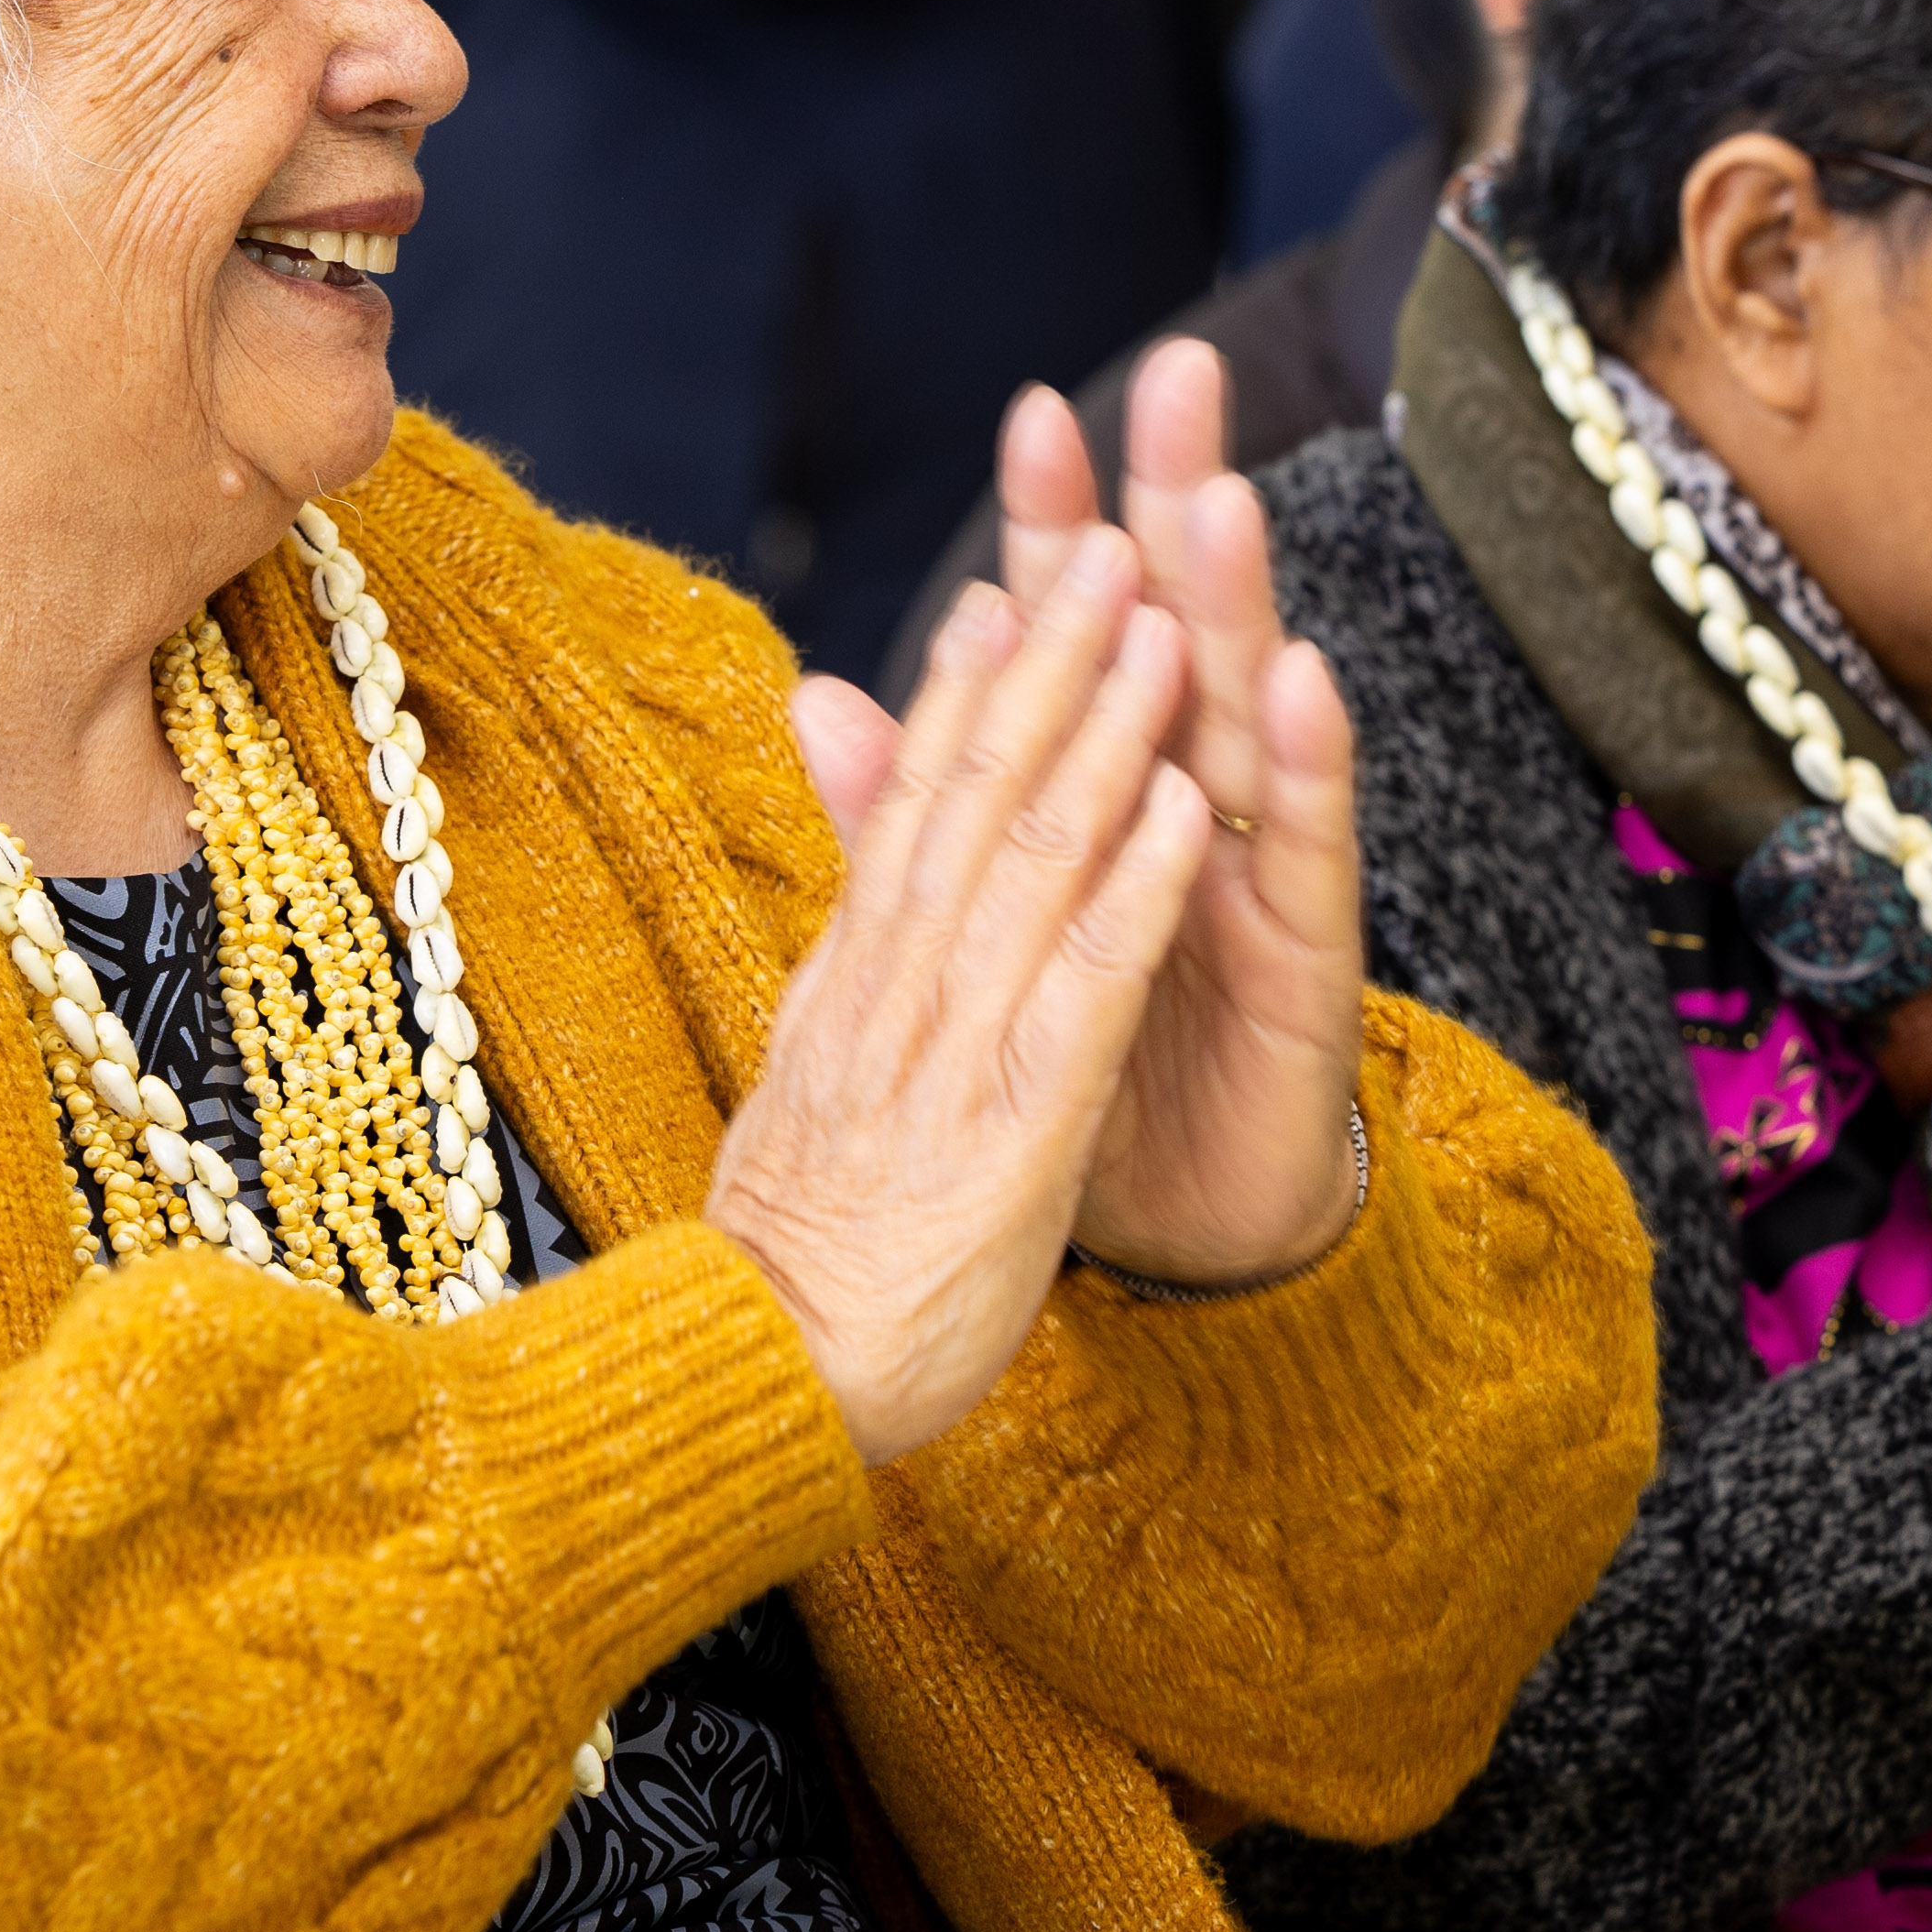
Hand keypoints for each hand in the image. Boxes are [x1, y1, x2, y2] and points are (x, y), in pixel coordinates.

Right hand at [708, 531, 1217, 1463]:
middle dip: (1046, 661)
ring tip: (1160, 616)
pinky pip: (1081, 990)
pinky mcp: (1008, 1132)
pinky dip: (1134, 890)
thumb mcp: (798, 1092)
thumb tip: (813, 939)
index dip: (964, 693)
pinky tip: (1184, 807)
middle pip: (972, 797)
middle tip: (1103, 537)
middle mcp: (891, 992)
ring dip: (1103, 731)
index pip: (911, 812)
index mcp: (847, 988)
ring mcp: (947, 1054)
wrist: (747, 1394)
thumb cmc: (789, 1265)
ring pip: (1033, 861)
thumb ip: (830, 981)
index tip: (1009, 585)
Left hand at [1003, 342, 1368, 1282]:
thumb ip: (910, 814)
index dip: (1055, 532)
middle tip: (1178, 378)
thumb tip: (819, 693)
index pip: (1072, 640)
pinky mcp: (1306, 963)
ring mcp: (1253, 877)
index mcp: (1103, 794)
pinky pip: (1308, 856)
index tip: (1034, 411)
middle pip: (1178, 631)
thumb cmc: (1088, 1070)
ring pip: (1249, 718)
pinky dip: (1305, 772)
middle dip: (1171, 505)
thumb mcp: (979, 939)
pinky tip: (1300, 686)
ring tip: (1217, 499)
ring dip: (1238, 605)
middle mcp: (1190, 807)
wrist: (1174, 1230)